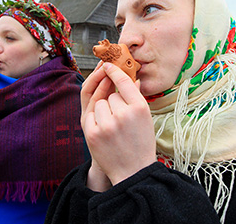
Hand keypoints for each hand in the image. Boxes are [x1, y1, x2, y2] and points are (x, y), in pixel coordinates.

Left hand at [81, 62, 155, 185]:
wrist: (133, 171)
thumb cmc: (141, 142)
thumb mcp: (145, 119)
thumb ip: (136, 97)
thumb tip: (132, 77)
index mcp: (140, 108)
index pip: (124, 82)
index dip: (115, 71)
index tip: (108, 64)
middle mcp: (124, 114)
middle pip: (110, 95)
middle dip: (113, 103)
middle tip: (122, 120)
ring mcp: (106, 125)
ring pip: (99, 103)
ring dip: (104, 111)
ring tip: (114, 129)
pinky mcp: (92, 134)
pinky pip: (90, 115)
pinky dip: (96, 121)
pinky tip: (106, 133)